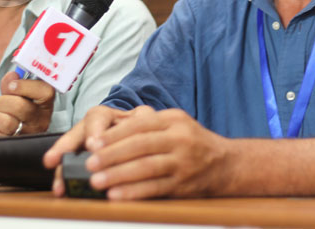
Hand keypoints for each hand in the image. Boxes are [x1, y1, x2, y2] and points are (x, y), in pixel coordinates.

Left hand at [0, 71, 55, 134]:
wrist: (17, 133)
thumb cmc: (19, 111)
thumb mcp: (19, 95)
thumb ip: (13, 83)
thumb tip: (11, 76)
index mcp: (45, 104)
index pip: (43, 90)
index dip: (23, 86)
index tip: (13, 86)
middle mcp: (41, 121)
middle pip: (19, 106)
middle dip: (4, 102)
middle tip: (4, 104)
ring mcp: (29, 135)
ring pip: (6, 122)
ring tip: (0, 118)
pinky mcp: (14, 146)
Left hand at [44, 106, 231, 199]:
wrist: (225, 163)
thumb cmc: (191, 142)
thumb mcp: (175, 123)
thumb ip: (147, 124)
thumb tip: (106, 135)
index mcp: (173, 120)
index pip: (139, 126)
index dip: (114, 135)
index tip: (92, 144)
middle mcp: (179, 139)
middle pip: (140, 146)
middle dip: (111, 156)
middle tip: (89, 164)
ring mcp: (183, 163)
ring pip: (146, 168)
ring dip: (119, 176)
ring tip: (97, 181)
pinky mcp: (183, 184)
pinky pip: (155, 188)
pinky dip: (134, 193)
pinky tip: (117, 196)